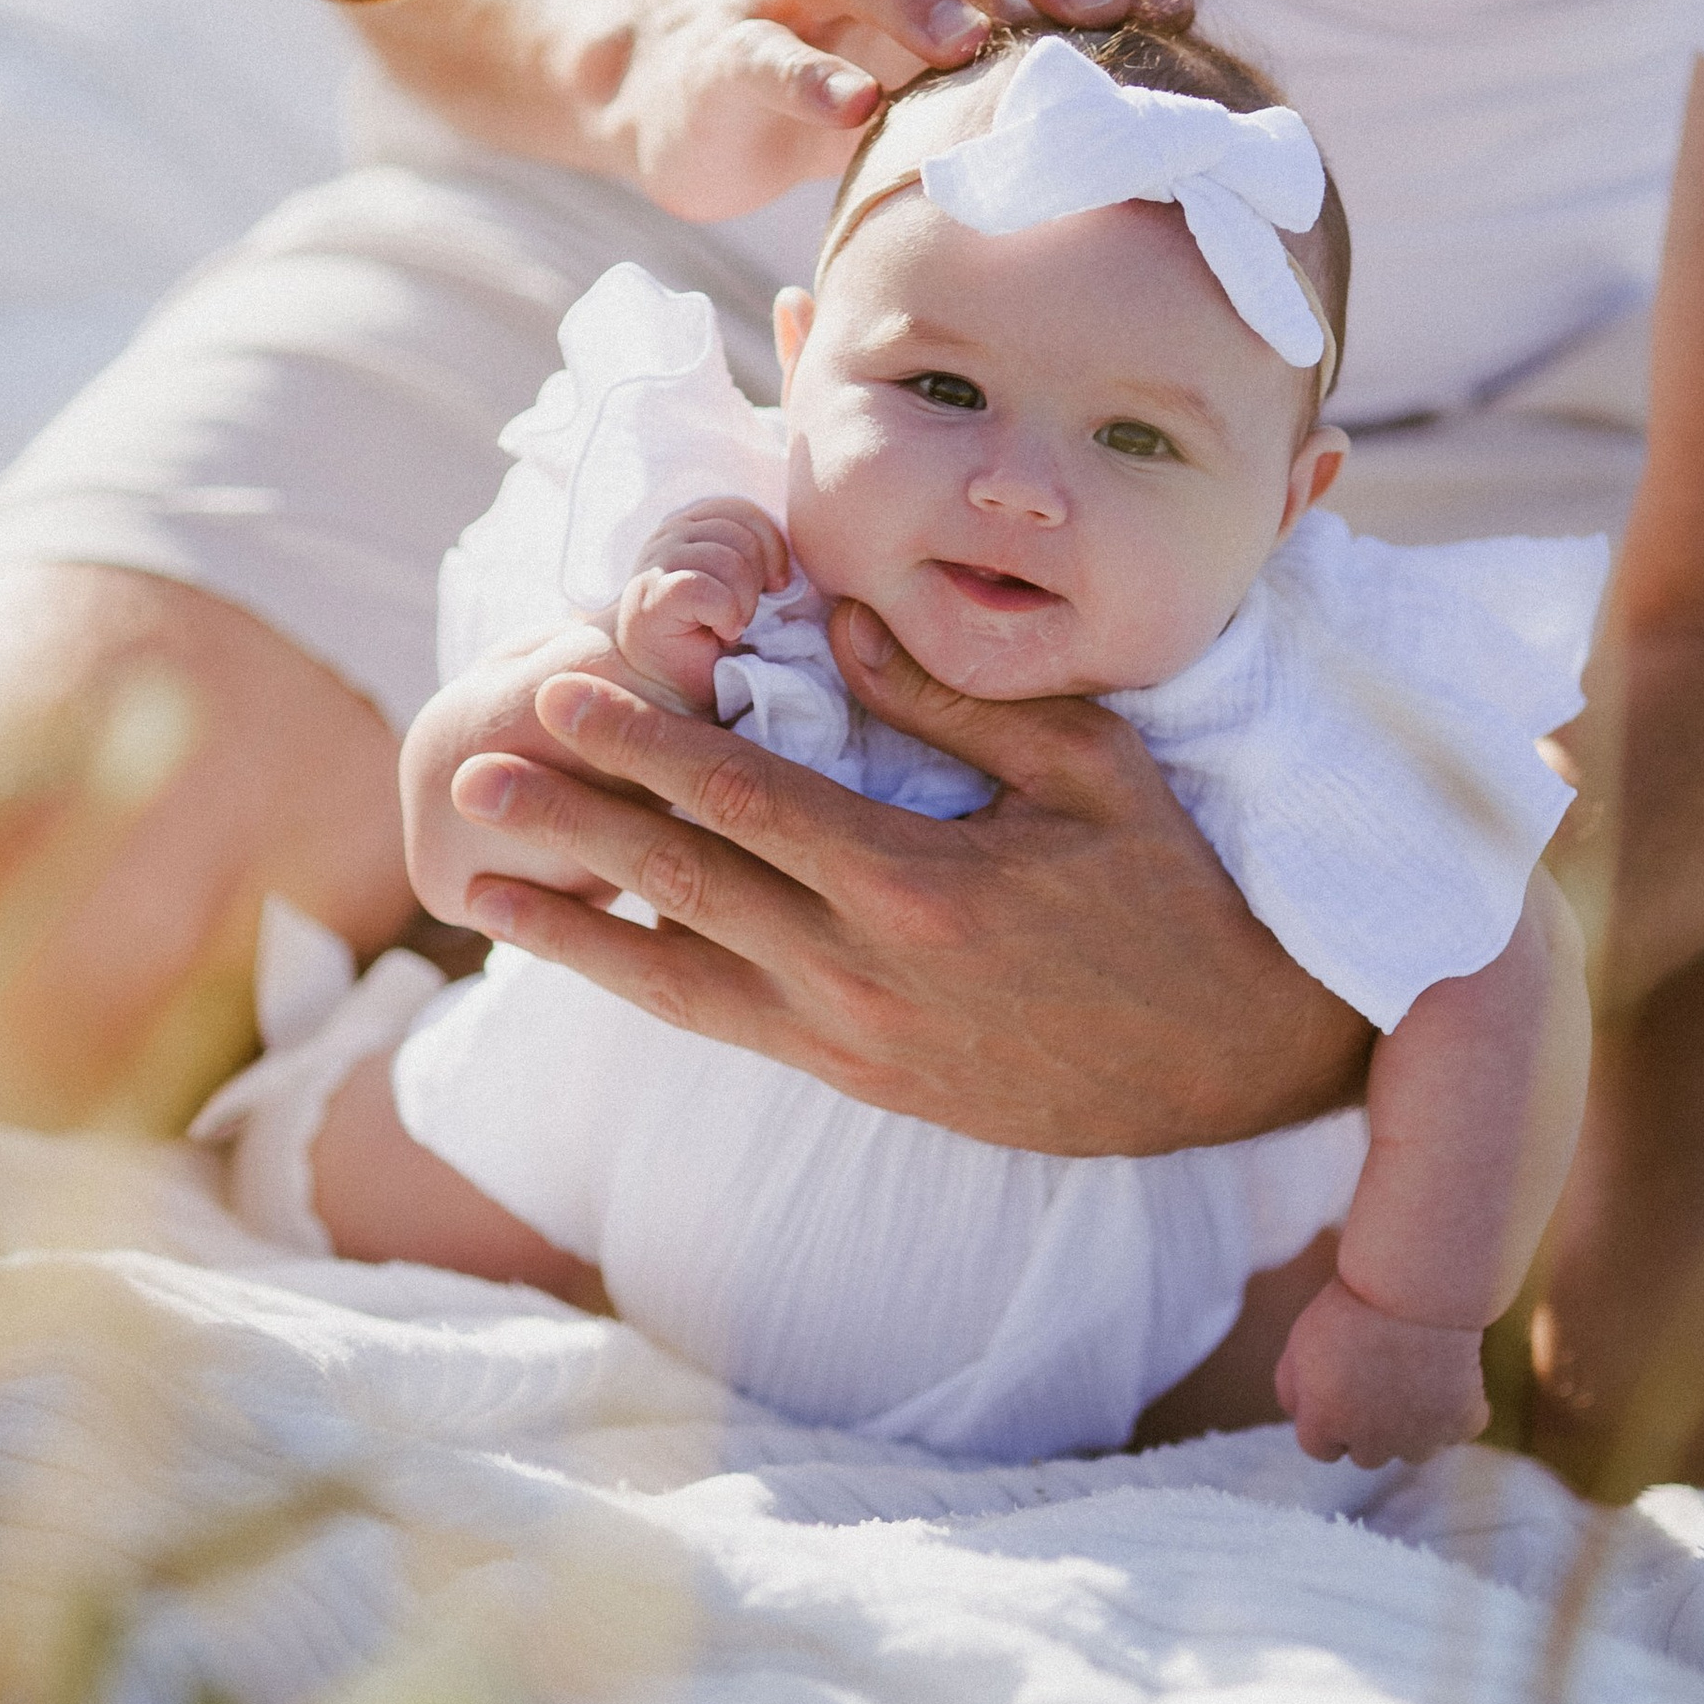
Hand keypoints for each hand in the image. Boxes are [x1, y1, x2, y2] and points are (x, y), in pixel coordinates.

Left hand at [427, 603, 1370, 1155]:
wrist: (1230, 1063)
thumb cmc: (1177, 894)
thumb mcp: (1093, 769)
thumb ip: (956, 702)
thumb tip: (836, 622)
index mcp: (920, 889)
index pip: (746, 802)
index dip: (642, 745)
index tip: (561, 693)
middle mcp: (865, 979)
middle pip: (686, 888)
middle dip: (574, 825)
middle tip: (472, 776)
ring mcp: (854, 1044)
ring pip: (681, 982)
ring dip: (575, 929)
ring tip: (478, 886)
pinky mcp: (860, 1081)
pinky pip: (727, 1026)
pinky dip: (647, 986)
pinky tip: (589, 955)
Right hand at [605, 0, 1192, 225]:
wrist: (693, 97)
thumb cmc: (855, 79)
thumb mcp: (956, 62)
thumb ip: (1040, 49)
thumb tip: (1183, 84)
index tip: (1172, 0)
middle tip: (1097, 6)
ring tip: (970, 47)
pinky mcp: (723, 53)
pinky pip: (762, 52)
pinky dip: (808, 78)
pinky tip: (853, 113)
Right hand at [618, 498, 792, 709]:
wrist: (666, 683)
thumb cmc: (707, 635)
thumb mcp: (739, 584)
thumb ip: (755, 556)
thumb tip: (796, 552)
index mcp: (693, 524)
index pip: (744, 512)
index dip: (771, 547)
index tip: (774, 586)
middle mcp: (671, 534)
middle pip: (743, 536)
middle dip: (758, 582)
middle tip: (743, 615)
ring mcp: (657, 561)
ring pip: (729, 561)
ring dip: (743, 604)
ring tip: (730, 626)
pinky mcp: (652, 593)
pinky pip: (708, 590)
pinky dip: (725, 616)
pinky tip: (719, 633)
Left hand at [1276, 1274, 1491, 1470]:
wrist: (1415, 1284)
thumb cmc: (1353, 1305)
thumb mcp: (1302, 1341)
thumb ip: (1292, 1387)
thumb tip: (1301, 1415)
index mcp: (1326, 1422)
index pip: (1319, 1448)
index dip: (1327, 1418)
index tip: (1339, 1389)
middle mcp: (1373, 1442)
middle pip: (1367, 1454)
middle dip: (1368, 1425)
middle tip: (1378, 1376)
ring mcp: (1421, 1437)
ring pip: (1413, 1449)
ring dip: (1411, 1425)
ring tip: (1412, 1376)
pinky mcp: (1462, 1422)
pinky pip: (1455, 1430)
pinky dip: (1455, 1410)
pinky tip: (1447, 1375)